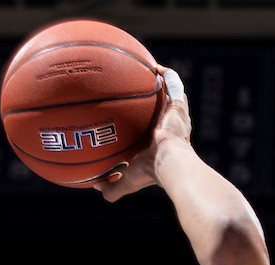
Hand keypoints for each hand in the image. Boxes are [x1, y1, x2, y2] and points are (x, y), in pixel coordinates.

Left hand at [96, 66, 192, 203]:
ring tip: (153, 73)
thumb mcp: (127, 181)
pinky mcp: (178, 107)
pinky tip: (155, 66)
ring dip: (166, 85)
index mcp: (164, 144)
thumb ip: (113, 187)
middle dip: (160, 102)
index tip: (140, 118)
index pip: (159, 131)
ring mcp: (178, 117)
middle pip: (168, 111)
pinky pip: (175, 85)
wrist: (167, 162)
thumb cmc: (149, 172)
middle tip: (147, 93)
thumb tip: (96, 188)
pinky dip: (167, 75)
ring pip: (174, 96)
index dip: (153, 125)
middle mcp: (174, 128)